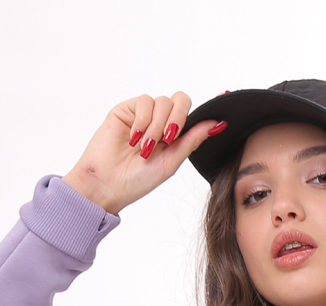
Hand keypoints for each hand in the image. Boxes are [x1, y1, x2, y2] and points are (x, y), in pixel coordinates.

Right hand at [62, 92, 226, 214]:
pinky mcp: (127, 109)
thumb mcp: (171, 163)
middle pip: (180, 100)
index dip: (202, 112)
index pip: (192, 114)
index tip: (219, 111)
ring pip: (162, 102)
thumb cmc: (136, 181)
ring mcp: (143, 114)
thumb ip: (191, 141)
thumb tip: (217, 123)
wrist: (106, 184)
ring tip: (145, 148)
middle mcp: (159, 122)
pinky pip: (144, 101)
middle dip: (178, 119)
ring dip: (156, 126)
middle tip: (168, 139)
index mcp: (173, 136)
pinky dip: (142, 120)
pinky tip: (134, 138)